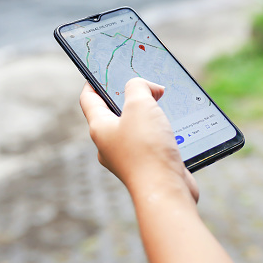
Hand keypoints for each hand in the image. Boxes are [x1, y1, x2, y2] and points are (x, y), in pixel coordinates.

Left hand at [79, 77, 198, 201]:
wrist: (165, 191)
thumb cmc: (147, 149)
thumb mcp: (140, 105)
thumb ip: (138, 87)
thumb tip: (149, 88)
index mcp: (100, 128)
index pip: (88, 99)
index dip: (93, 82)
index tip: (100, 71)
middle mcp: (110, 144)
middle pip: (113, 113)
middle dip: (127, 97)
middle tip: (143, 85)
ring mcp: (128, 157)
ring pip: (135, 128)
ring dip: (147, 115)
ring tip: (162, 103)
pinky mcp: (148, 166)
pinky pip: (150, 142)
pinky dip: (160, 132)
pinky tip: (174, 127)